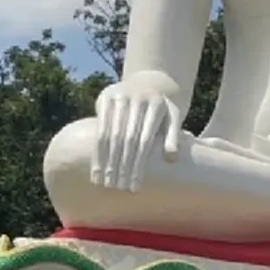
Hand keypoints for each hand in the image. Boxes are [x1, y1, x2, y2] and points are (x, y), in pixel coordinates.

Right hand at [92, 73, 182, 191]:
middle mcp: (137, 99)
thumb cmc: (162, 110)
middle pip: (127, 139)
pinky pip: (99, 129)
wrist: (148, 81)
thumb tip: (171, 159)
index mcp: (156, 105)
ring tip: (107, 184)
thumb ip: (173, 137)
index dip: (139, 164)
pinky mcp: (105, 98)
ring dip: (107, 161)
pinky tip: (96, 170)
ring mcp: (119, 97)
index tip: (136, 186)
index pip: (145, 140)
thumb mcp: (173, 118)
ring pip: (111, 135)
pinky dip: (97, 152)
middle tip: (120, 188)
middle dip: (123, 165)